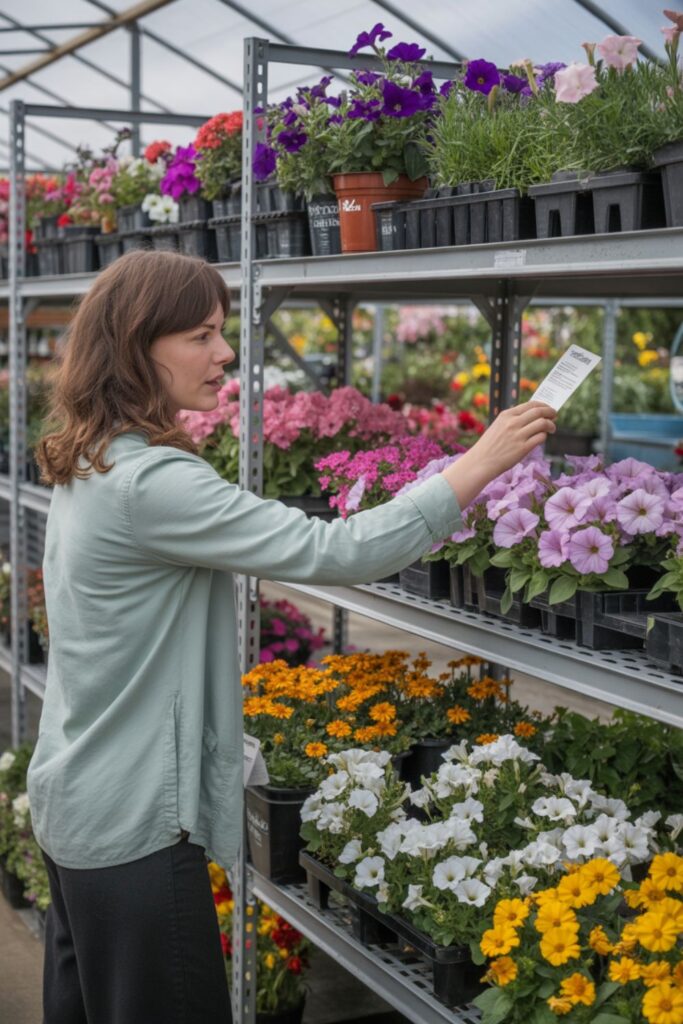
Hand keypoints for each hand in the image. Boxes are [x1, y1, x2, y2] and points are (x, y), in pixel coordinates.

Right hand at [442, 401, 556, 509]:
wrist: (481, 462)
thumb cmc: (490, 445)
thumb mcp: (498, 426)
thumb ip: (513, 420)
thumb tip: (533, 416)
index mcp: (506, 415)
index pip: (531, 405)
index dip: (543, 405)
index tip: (548, 409)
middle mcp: (513, 423)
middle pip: (539, 412)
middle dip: (550, 412)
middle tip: (554, 416)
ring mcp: (518, 435)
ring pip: (542, 423)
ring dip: (550, 425)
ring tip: (551, 429)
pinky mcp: (523, 448)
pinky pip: (540, 437)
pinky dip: (544, 437)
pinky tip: (542, 438)